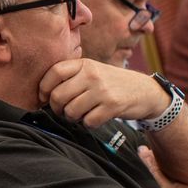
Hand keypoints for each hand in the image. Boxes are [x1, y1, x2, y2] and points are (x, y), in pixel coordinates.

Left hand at [38, 59, 168, 128]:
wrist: (145, 91)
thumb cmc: (111, 83)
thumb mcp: (93, 71)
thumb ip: (71, 77)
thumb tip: (42, 94)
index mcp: (84, 64)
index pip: (54, 72)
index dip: (43, 88)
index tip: (44, 98)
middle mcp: (92, 74)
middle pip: (58, 96)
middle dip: (56, 108)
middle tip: (63, 111)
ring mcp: (102, 90)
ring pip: (71, 111)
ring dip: (73, 118)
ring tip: (81, 114)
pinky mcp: (112, 106)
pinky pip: (87, 121)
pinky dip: (88, 124)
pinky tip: (95, 118)